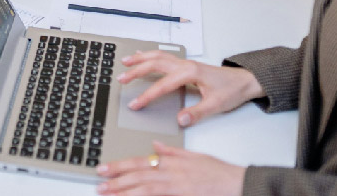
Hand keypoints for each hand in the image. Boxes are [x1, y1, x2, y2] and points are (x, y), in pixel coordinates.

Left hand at [96, 141, 245, 195]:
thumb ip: (172, 152)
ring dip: (123, 192)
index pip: (139, 162)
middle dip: (116, 180)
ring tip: (107, 194)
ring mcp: (175, 187)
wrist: (238, 183)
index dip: (119, 166)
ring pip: (143, 189)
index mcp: (171, 162)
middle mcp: (170, 173)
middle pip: (137, 176)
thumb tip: (155, 145)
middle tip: (98, 183)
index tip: (104, 169)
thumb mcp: (193, 155)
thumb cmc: (219, 172)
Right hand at [117, 50, 263, 127]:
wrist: (245, 80)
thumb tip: (180, 119)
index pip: (163, 85)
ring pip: (157, 56)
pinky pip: (163, 56)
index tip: (135, 104)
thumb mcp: (216, 105)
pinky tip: (141, 55)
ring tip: (125, 62)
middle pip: (154, 64)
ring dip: (140, 59)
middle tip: (121, 79)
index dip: (147, 95)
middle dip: (136, 72)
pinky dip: (150, 55)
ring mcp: (185, 63)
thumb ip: (197, 112)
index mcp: (190, 73)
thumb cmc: (232, 91)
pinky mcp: (186, 64)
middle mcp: (185, 65)